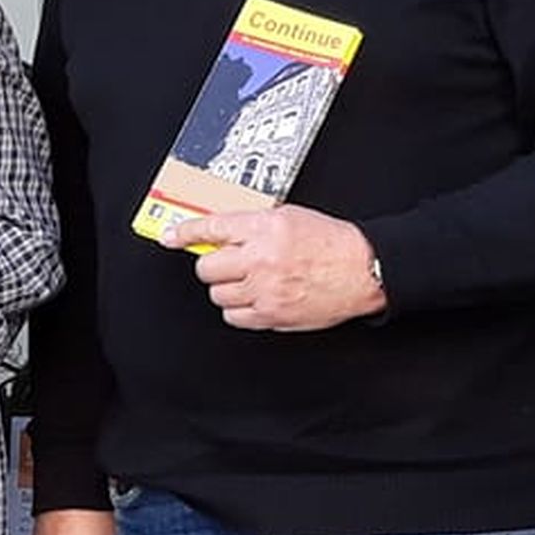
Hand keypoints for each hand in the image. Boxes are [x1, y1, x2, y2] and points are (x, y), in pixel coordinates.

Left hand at [177, 207, 382, 332]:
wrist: (364, 269)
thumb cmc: (333, 243)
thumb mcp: (291, 217)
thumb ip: (253, 224)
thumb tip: (220, 233)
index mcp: (266, 228)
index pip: (212, 228)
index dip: (185, 232)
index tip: (170, 236)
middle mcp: (262, 259)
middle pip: (207, 267)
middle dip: (214, 265)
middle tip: (226, 263)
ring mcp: (265, 290)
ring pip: (218, 295)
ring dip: (226, 288)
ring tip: (247, 281)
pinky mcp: (272, 316)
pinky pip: (234, 317)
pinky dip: (238, 309)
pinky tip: (253, 299)